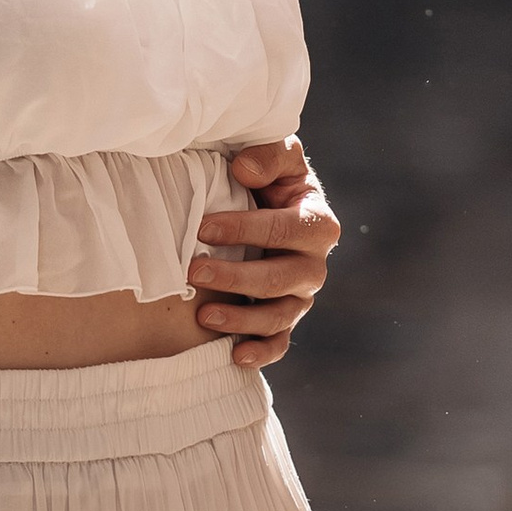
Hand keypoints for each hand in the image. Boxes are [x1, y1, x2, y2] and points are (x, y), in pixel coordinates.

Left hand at [189, 136, 341, 366]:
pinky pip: (279, 343)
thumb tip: (243, 170)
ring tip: (204, 316)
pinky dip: (261, 353)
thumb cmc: (268, 177)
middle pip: (281, 279)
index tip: (203, 228)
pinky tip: (235, 356)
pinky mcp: (285, 318)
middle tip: (194, 270)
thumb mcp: (275, 155)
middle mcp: (314, 264)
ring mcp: (301, 296)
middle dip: (236, 277)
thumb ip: (268, 155)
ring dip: (242, 319)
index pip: (284, 229)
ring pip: (279, 317)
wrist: (266, 203)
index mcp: (316, 222)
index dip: (244, 229)